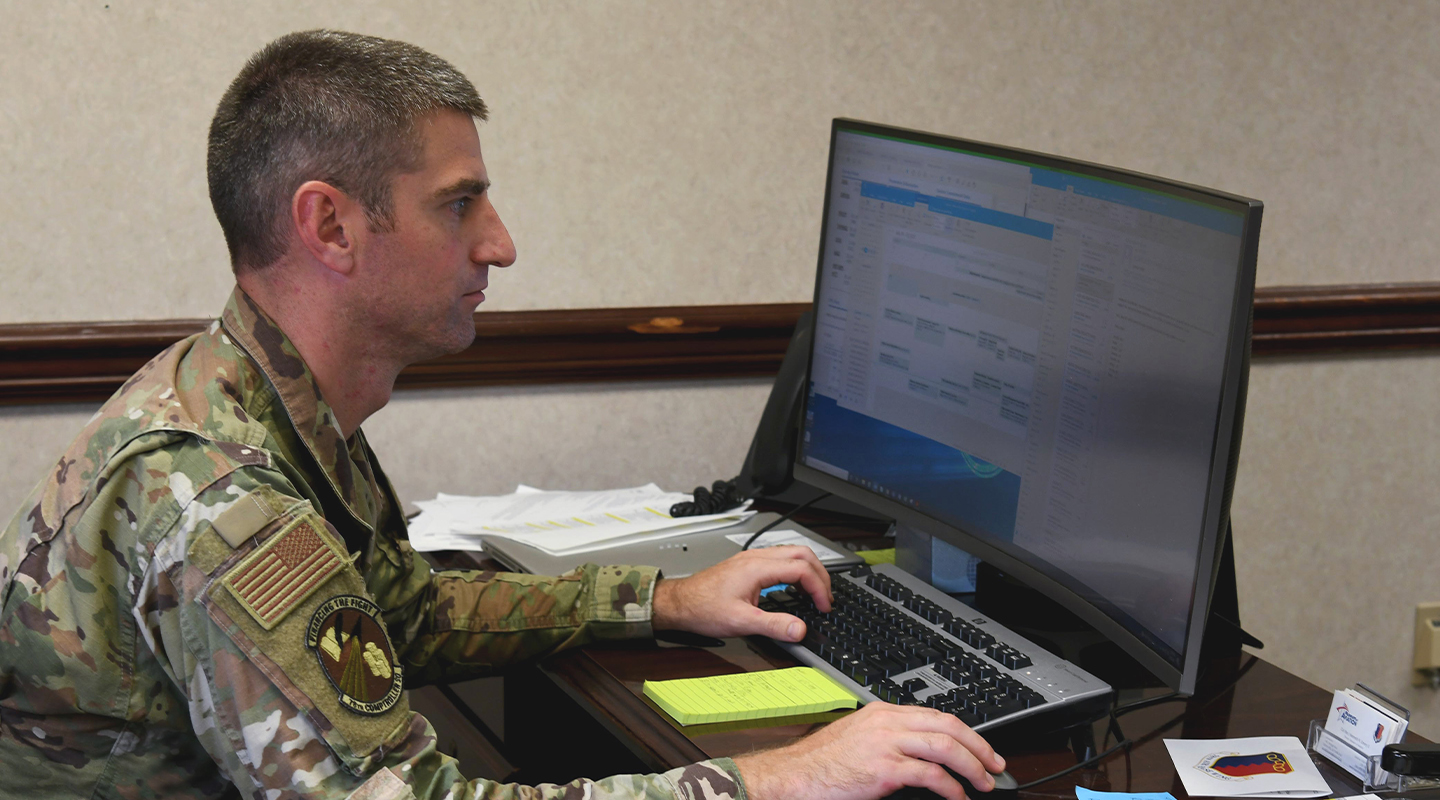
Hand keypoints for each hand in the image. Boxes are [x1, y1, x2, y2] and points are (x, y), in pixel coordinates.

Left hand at [652, 545, 831, 640]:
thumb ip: (773, 626)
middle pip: (802, 553)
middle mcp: (756, 558)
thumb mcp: (741, 622)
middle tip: (826, 597)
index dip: (819, 588)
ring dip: (809, 571)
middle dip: (820, 574)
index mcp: (757, 568)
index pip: (801, 569)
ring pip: (792, 554)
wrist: (679, 603)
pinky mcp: (748, 565)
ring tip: (815, 594)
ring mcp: (751, 559)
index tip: (823, 606)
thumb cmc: (702, 608)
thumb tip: (799, 630)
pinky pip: (780, 560)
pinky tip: (795, 588)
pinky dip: (795, 572)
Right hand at [733, 703, 1005, 799]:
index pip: (936, 715)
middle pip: (948, 725)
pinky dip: (950, 787)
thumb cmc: (820, 764)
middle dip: (979, 746)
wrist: (793, 776)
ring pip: (944, 746)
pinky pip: (929, 774)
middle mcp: (887, 722)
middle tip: (995, 765)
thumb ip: (888, 740)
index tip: (980, 749)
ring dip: (972, 765)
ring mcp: (885, 744)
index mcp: (882, 712)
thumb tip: (921, 757)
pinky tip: (957, 797)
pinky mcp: (883, 769)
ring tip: (983, 782)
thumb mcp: (857, 740)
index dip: (965, 733)